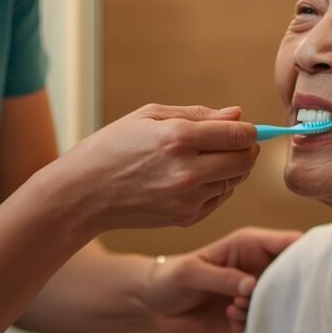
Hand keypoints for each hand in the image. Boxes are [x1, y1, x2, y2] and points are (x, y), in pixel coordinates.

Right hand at [49, 104, 259, 232]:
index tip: (243, 128)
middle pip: (244, 160)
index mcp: (178, 138)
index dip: (248, 129)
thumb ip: (197, 114)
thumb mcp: (149, 117)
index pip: (239, 135)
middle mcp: (187, 171)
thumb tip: (237, 114)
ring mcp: (188, 199)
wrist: (83, 194)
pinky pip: (219, 199)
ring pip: (235, 181)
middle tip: (232, 143)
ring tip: (207, 159)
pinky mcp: (186, 218)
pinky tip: (195, 178)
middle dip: (245, 149)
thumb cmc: (112, 148)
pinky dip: (217, 187)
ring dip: (231, 168)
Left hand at [144, 227, 301, 332]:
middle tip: (263, 298)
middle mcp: (258, 265)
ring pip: (283, 301)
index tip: (313, 272)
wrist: (153, 305)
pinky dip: (252, 322)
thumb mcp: (191, 273)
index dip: (309, 253)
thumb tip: (253, 286)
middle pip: (296, 273)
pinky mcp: (247, 314)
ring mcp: (254, 291)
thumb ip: (221, 277)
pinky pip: (265, 321)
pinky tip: (229, 317)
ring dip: (265, 309)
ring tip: (235, 307)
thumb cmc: (169, 278)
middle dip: (290, 289)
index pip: (291, 242)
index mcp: (250, 244)